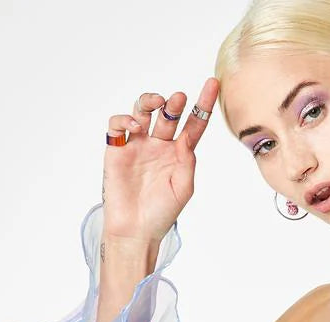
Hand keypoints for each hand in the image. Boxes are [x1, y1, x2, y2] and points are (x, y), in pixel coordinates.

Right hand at [100, 77, 218, 243]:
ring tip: (158, 102)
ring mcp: (138, 145)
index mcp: (179, 154)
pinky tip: (134, 124)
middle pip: (168, 114)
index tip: (212, 84)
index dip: (202, 105)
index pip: (193, 124)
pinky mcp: (117, 149)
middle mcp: (159, 145)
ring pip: (142, 111)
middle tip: (179, 99)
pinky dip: (124, 118)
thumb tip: (187, 138)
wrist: (136, 230)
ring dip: (149, 101)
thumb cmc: (162, 213)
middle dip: (174, 103)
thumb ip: (187, 162)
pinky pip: (117, 125)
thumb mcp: (183, 189)